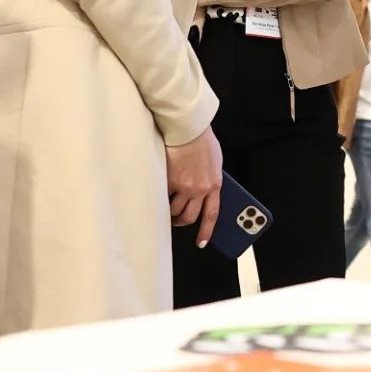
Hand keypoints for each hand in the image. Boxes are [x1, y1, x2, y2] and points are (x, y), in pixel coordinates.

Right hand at [167, 127, 223, 245]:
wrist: (189, 129)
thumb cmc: (202, 141)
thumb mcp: (214, 161)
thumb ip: (210, 177)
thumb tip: (205, 187)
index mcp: (214, 184)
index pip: (212, 214)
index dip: (206, 230)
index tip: (202, 242)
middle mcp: (200, 190)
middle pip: (190, 217)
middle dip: (182, 222)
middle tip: (176, 221)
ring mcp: (184, 187)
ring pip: (174, 210)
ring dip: (169, 210)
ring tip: (164, 205)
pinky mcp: (169, 182)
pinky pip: (162, 197)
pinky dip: (159, 198)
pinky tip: (156, 194)